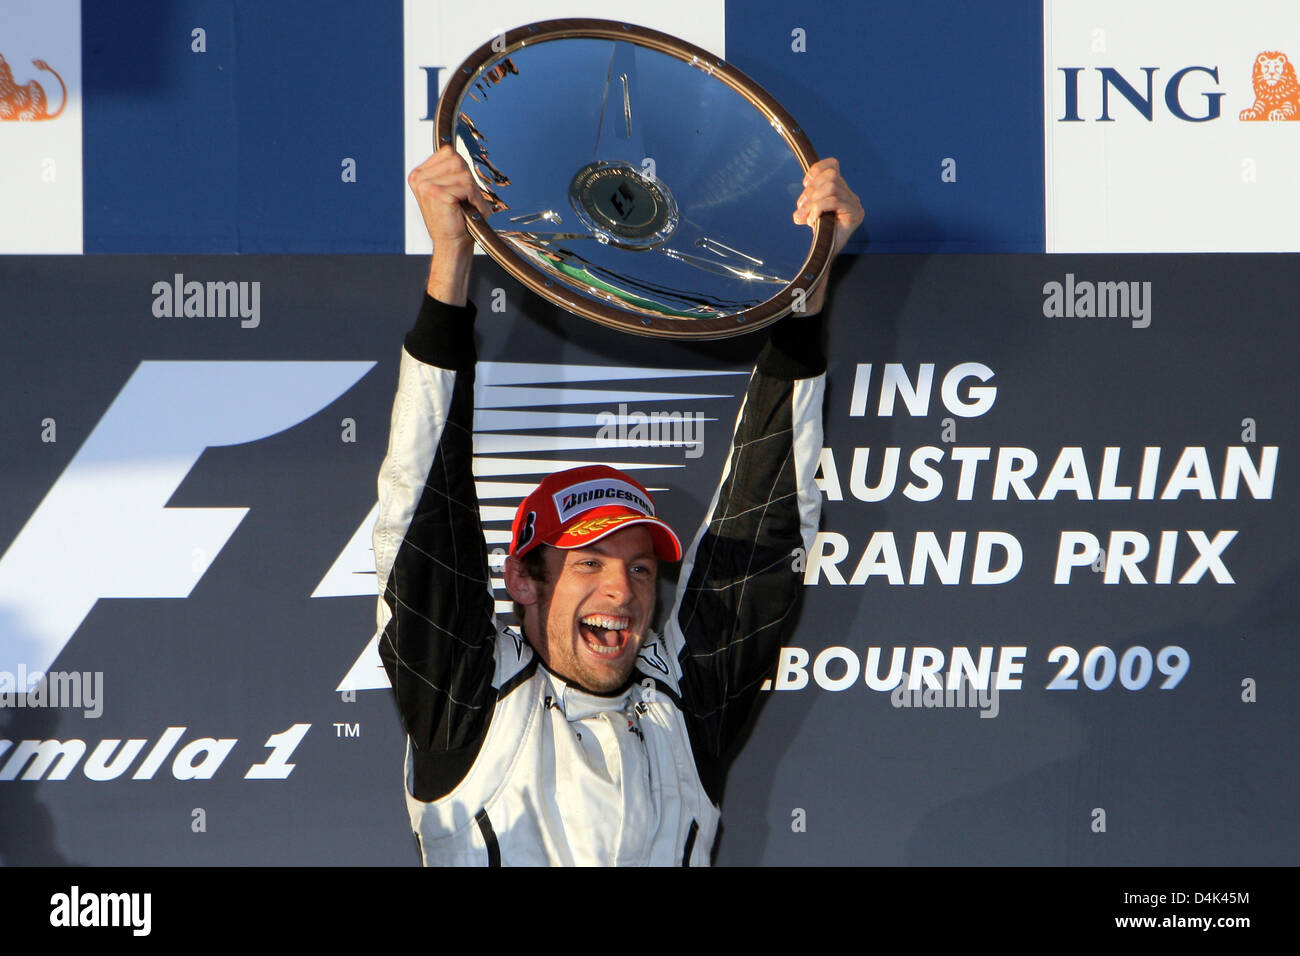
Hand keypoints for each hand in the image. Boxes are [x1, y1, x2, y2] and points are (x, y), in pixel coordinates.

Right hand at [408, 147, 492, 303]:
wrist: (452, 245)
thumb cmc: (455, 221)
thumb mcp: (450, 191)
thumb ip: (451, 171)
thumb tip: (459, 152)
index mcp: (420, 174)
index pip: (449, 153)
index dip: (462, 171)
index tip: (460, 191)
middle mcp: (419, 177)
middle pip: (457, 160)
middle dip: (468, 181)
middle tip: (466, 202)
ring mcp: (426, 185)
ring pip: (464, 173)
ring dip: (474, 193)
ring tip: (468, 208)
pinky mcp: (437, 193)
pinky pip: (468, 187)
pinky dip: (476, 200)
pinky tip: (470, 212)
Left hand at [793, 157, 863, 256]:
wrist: (823, 255)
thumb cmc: (819, 233)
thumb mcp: (811, 209)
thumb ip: (810, 196)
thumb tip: (804, 188)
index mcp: (841, 191)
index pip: (833, 166)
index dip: (817, 169)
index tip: (805, 183)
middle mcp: (851, 196)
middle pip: (831, 176)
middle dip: (811, 190)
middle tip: (801, 208)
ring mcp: (854, 204)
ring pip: (831, 187)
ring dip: (813, 201)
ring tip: (805, 216)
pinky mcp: (854, 214)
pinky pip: (833, 201)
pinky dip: (818, 208)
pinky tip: (812, 220)